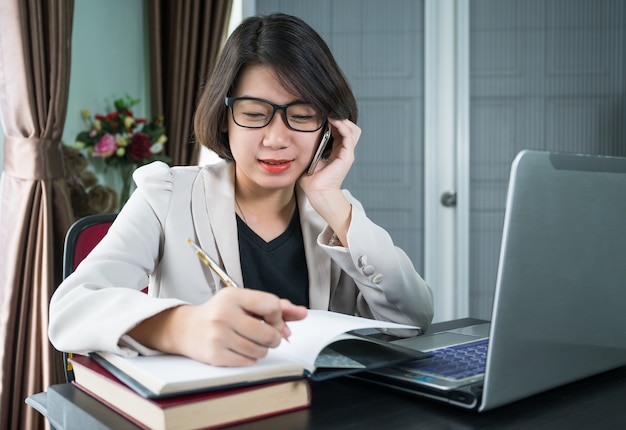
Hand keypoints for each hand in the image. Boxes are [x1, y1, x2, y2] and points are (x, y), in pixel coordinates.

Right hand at [129, 288, 306, 365]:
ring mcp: (219, 335)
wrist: (186, 329)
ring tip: (251, 342)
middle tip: (268, 336)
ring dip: (263, 349)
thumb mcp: (244, 302)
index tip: (275, 321)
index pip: (271, 305)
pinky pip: (248, 361)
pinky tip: (241, 349)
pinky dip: (250, 358)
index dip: (279, 317)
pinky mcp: (215, 355)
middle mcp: (224, 314)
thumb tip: (301, 313)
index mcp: (233, 296)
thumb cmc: (219, 313)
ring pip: (261, 350)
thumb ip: (274, 306)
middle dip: (274, 338)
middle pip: (269, 333)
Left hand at [298, 118, 360, 192]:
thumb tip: (296, 137)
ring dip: (342, 119)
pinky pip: (348, 135)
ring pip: (352, 129)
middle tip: (328, 110)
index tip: (323, 111)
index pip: (341, 130)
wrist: (317, 192)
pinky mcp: (347, 156)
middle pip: (350, 128)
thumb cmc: (311, 180)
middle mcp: (344, 151)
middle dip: (340, 117)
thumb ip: (308, 148)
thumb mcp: (309, 158)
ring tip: (331, 112)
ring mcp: (347, 153)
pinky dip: (342, 125)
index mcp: (336, 151)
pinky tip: (332, 120)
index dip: (334, 120)